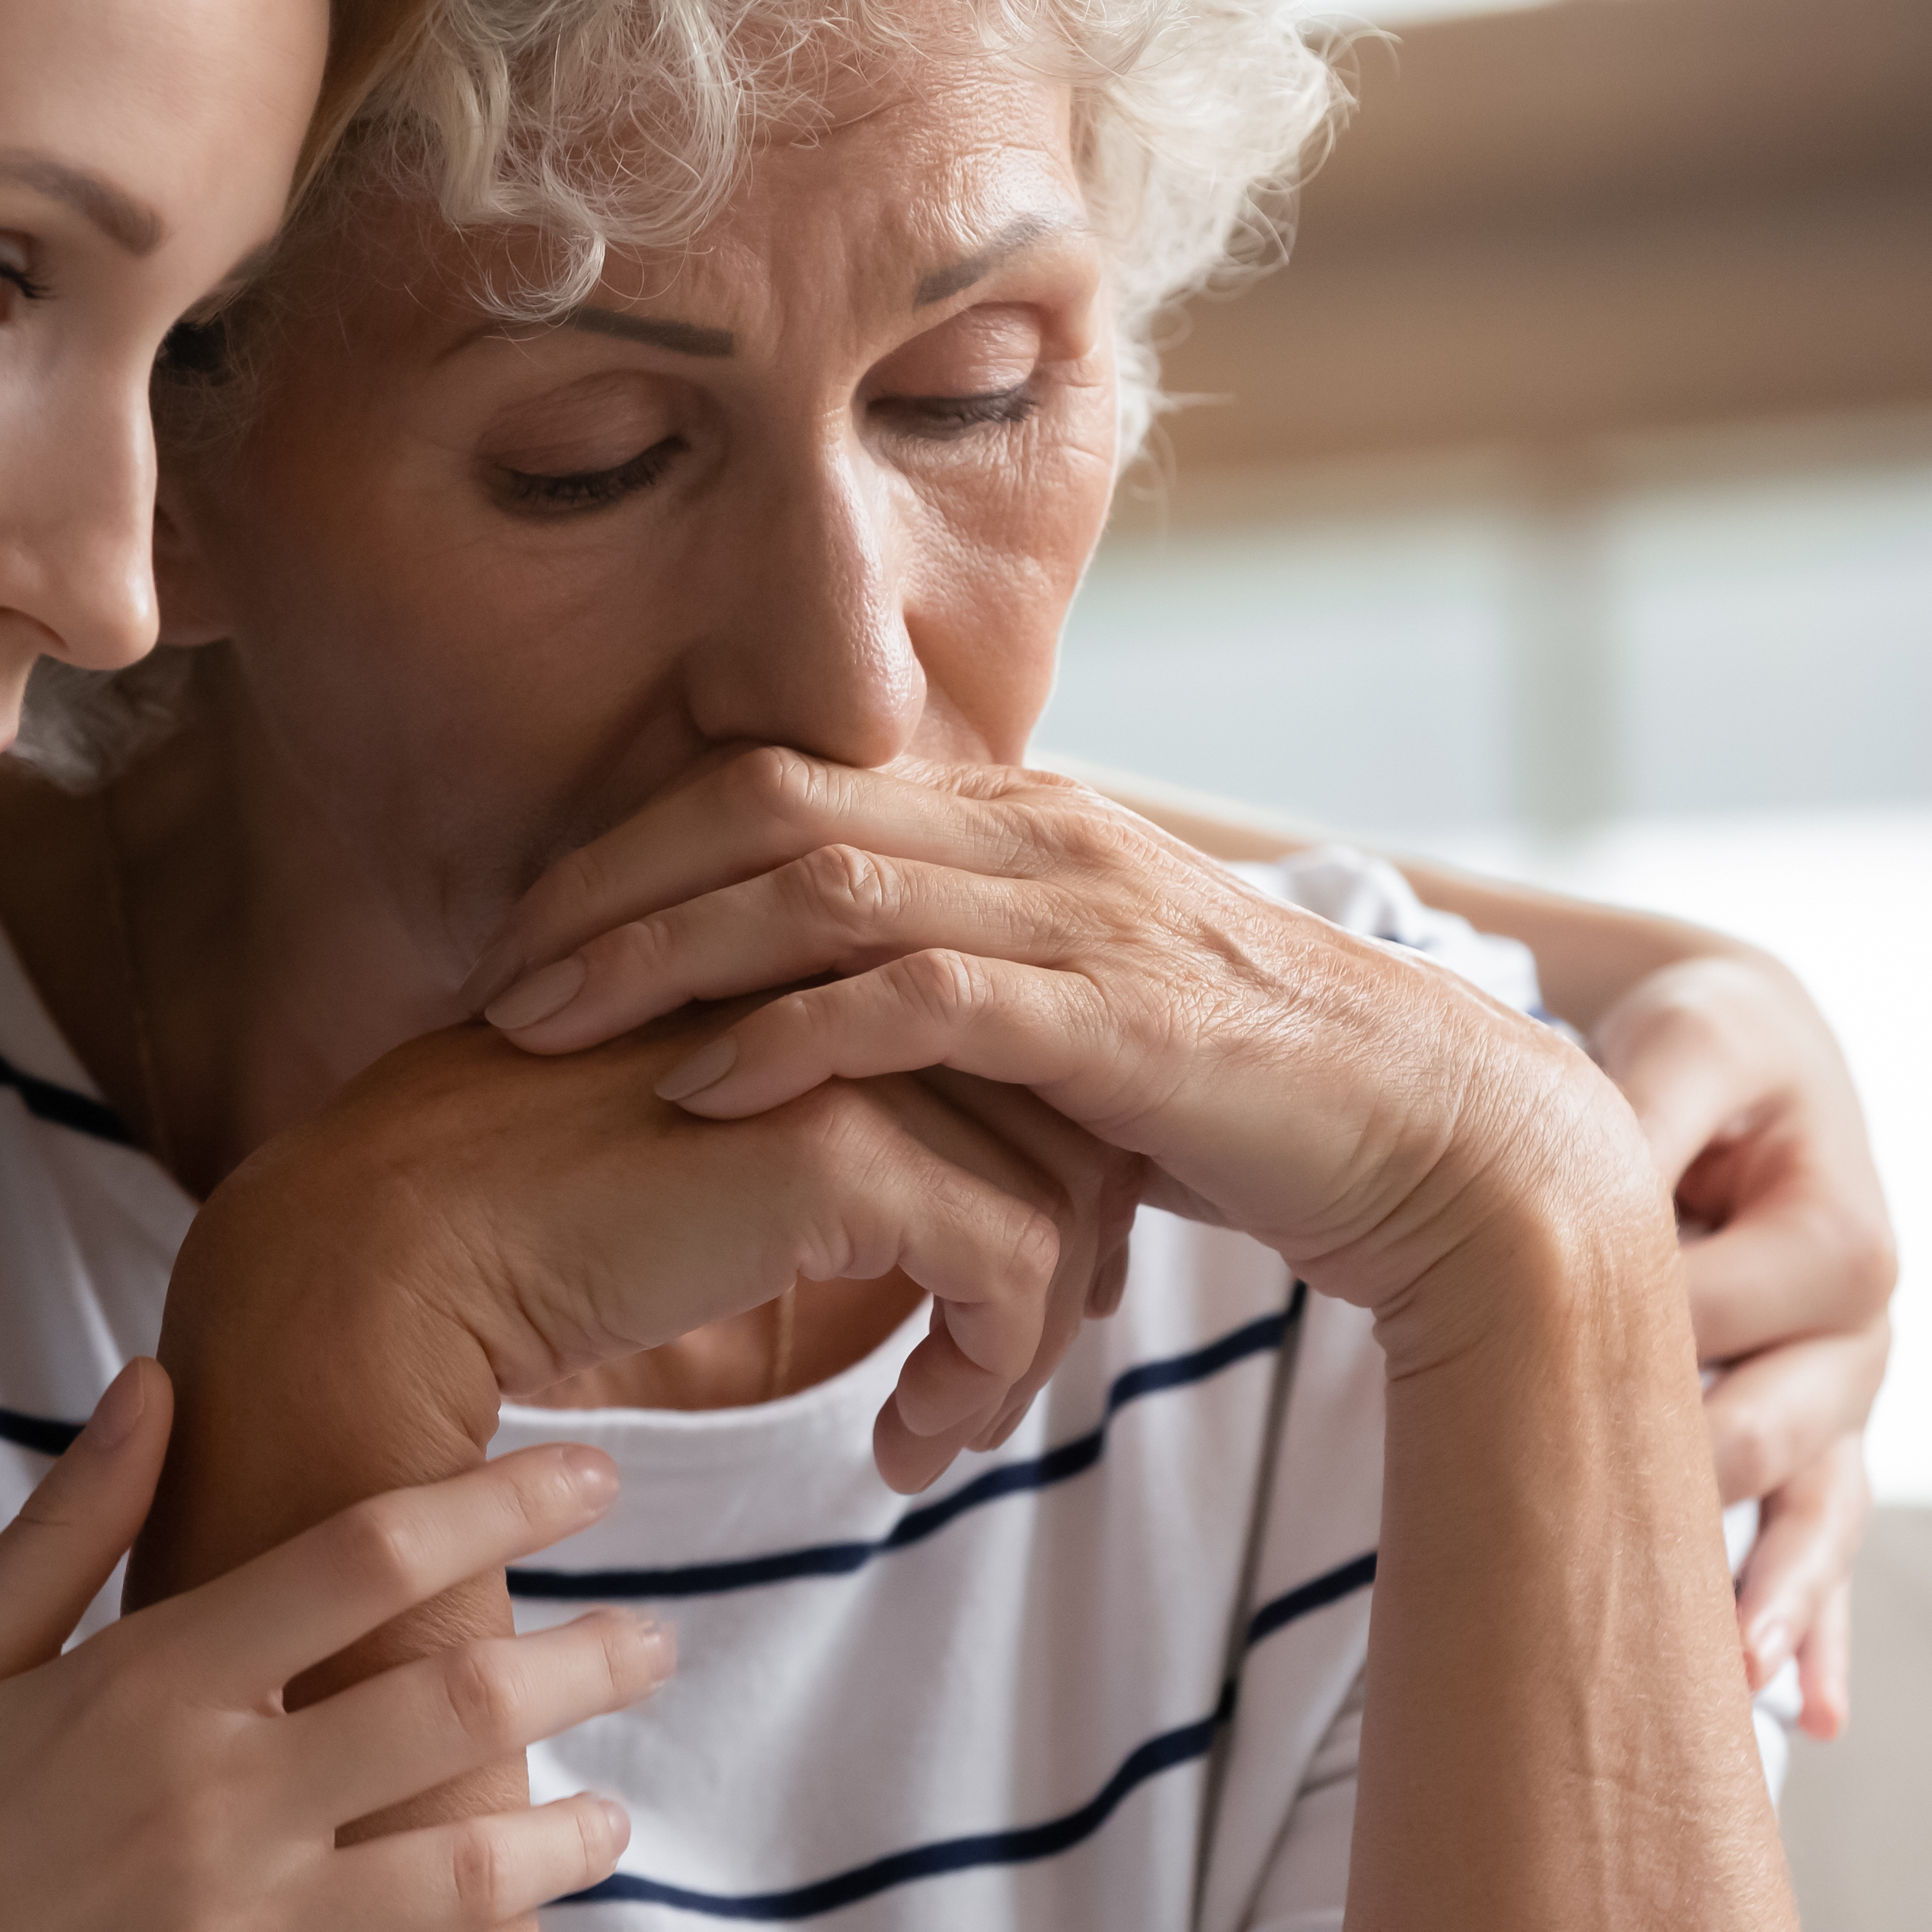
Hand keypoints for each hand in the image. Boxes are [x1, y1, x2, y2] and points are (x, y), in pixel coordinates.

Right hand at [0, 1360, 668, 1931]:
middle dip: (587, 1662)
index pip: (370, 1554)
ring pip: (470, 1869)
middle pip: (456, 1700)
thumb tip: (160, 1380)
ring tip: (616, 1813)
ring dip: (572, 1832)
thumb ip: (66, 1529)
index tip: (594, 1478)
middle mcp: (212, 1811)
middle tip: (654, 1645)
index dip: (505, 1502)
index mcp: (146, 1691)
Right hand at [167, 1019, 1129, 1502]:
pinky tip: (908, 1446)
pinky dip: (984, 1372)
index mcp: (814, 957)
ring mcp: (844, 1054)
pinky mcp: (835, 1151)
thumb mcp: (701, 1147)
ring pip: (1055, 1195)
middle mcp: (845, 977)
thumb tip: (905, 1198)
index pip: (1007, 1051)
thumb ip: (799, 1131)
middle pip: (1061, 1115)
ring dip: (1021, 1342)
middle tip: (999, 1377)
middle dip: (1064, 1262)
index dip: (1038, 1175)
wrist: (388, 1256)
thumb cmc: (515, 1213)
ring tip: (943, 1430)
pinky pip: (1005, 1266)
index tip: (1007, 1301)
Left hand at [465, 750, 1650, 1347]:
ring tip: (542, 1026)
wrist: (1442, 1146)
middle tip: (489, 976)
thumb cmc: (1251, 1101)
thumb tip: (839, 1024)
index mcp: (1020, 823)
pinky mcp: (1115, 1019)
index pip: (778, 785)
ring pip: (818, 889)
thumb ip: (966, 992)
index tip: (526, 929)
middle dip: (609, 889)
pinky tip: (699, 1088)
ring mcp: (1080, 917)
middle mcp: (1039, 837)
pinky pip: (918, 1000)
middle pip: (766, 812)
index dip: (635, 846)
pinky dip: (794, 1036)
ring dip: (662, 955)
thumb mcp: (1080, 1017)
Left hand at [1584, 950, 1895, 1735]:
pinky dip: (1821, 1630)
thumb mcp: (1686, 1046)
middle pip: (1774, 1434)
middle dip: (1697, 1492)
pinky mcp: (1810, 1442)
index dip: (1627, 1335)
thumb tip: (1591, 1195)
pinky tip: (1809, 1716)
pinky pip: (1822, 1545)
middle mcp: (1855, 1336)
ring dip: (1779, 1598)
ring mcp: (1837, 1403)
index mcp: (1840, 1239)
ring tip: (1740, 1678)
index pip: (1720, 1315)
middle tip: (1610, 1553)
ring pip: (1816, 1513)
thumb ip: (1648, 1115)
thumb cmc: (1707, 1049)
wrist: (1750, 1059)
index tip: (1521, 1356)